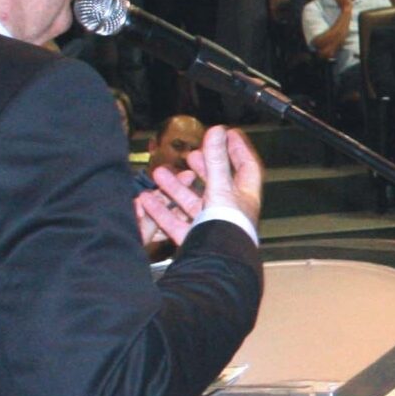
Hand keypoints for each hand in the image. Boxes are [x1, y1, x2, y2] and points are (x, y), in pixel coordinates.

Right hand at [139, 126, 265, 247]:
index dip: (239, 150)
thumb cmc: (227, 228)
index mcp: (244, 198)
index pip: (247, 167)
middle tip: (192, 154)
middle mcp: (230, 212)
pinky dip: (163, 212)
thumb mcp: (220, 188)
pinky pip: (177, 223)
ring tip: (159, 174)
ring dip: (176, 188)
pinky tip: (147, 201)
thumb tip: (217, 130)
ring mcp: (213, 226)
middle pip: (217, 185)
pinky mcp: (195, 240)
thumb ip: (216, 160)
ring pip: (193, 203)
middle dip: (204, 168)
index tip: (229, 134)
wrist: (216, 265)